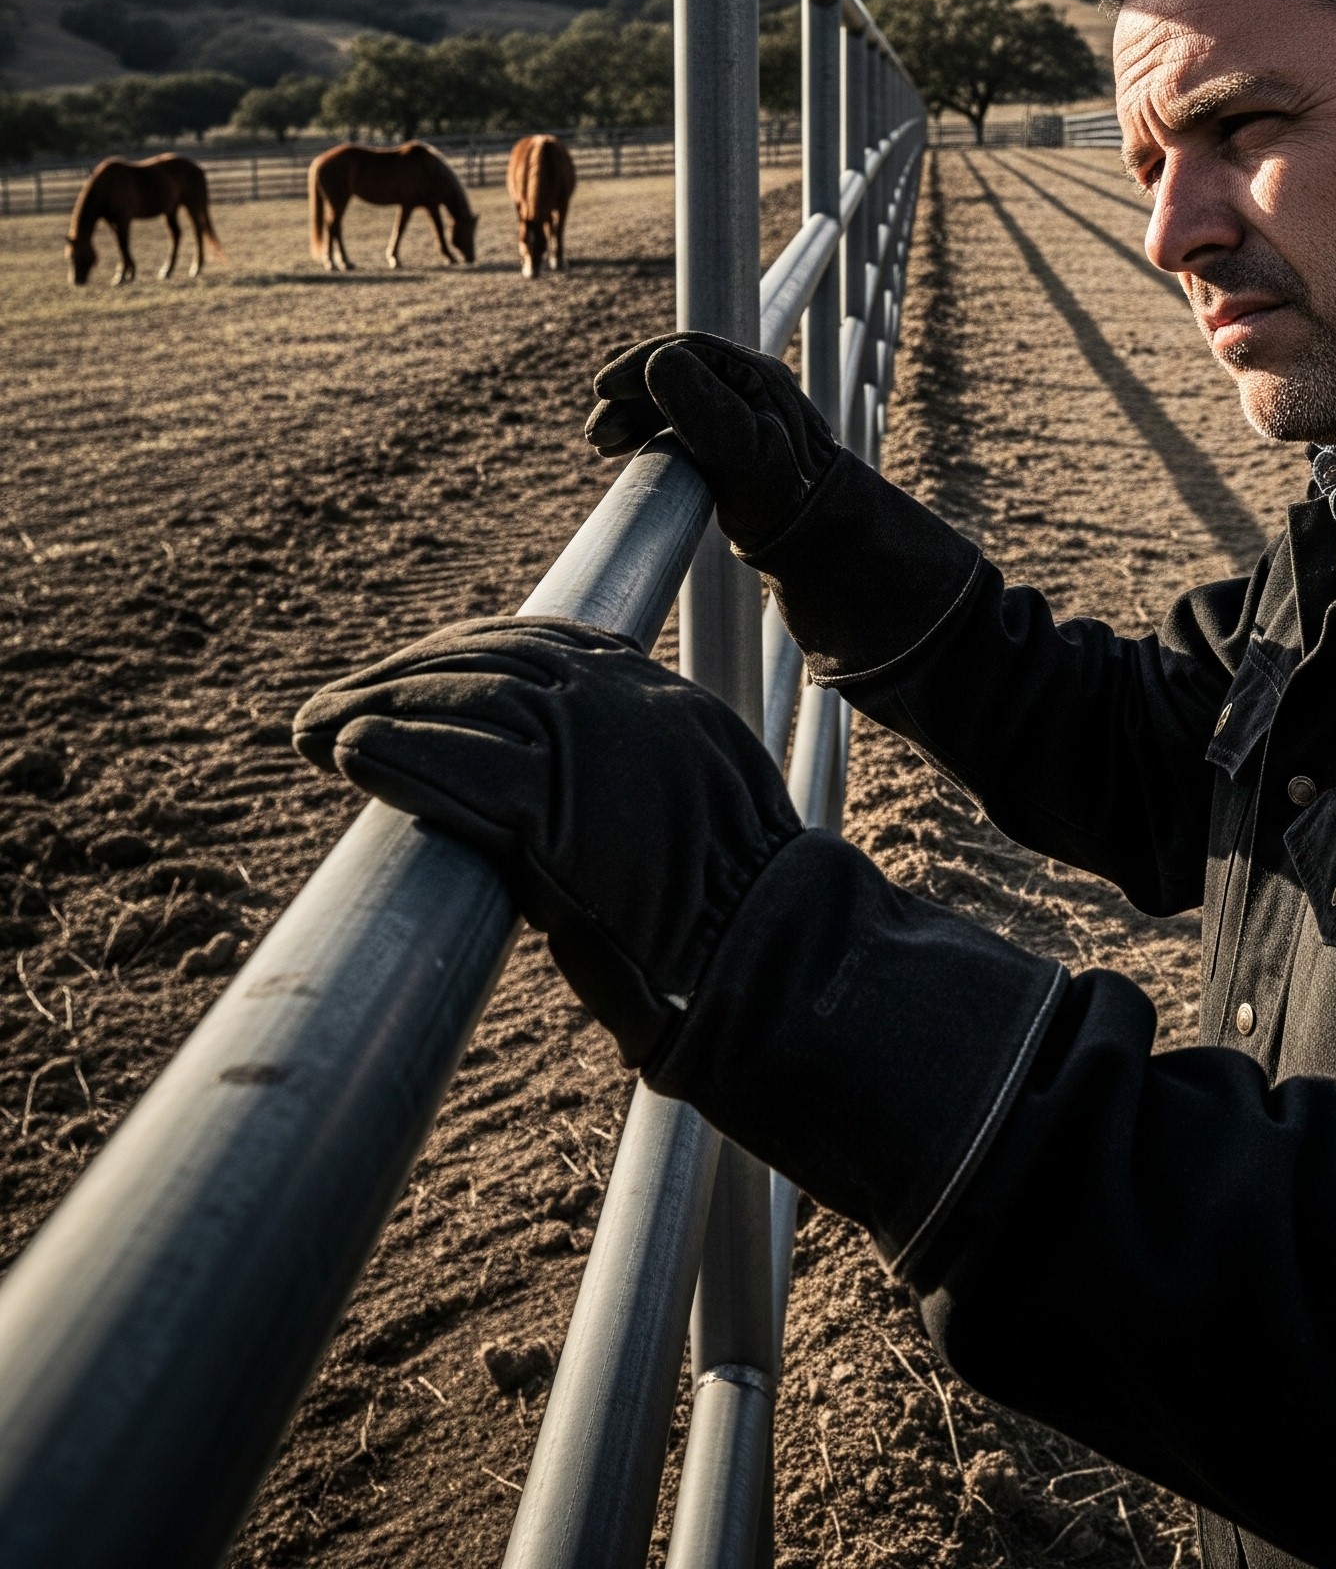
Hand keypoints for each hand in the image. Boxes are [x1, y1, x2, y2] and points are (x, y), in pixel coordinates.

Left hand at [292, 618, 802, 1081]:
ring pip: (463, 702)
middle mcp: (624, 702)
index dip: (457, 652)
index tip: (407, 675)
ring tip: (313, 732)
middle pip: (486, 658)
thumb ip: (637, 764)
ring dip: (374, 710)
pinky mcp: (559, 815)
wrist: (771, 946)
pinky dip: (398, 756)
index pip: (540, 640)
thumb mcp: (696, 795)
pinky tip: (352, 755)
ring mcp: (593, 751)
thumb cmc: (735, 901)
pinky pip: (459, 769)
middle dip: (398, 676)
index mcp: (658, 693)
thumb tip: (565, 778)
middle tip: (330, 707)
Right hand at [585, 333, 840, 551]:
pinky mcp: (728, 437)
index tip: (603, 389)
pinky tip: (620, 447)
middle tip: (596, 433)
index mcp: (756, 375)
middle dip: (628, 396)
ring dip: (631, 414)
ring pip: (670, 397)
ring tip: (600, 444)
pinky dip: (646, 429)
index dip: (638, 365)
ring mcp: (738, 409)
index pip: (687, 351)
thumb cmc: (784, 497)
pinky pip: (677, 419)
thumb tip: (656, 361)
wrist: (816, 536)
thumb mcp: (740, 452)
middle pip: (673, 373)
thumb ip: (701, 405)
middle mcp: (748, 384)